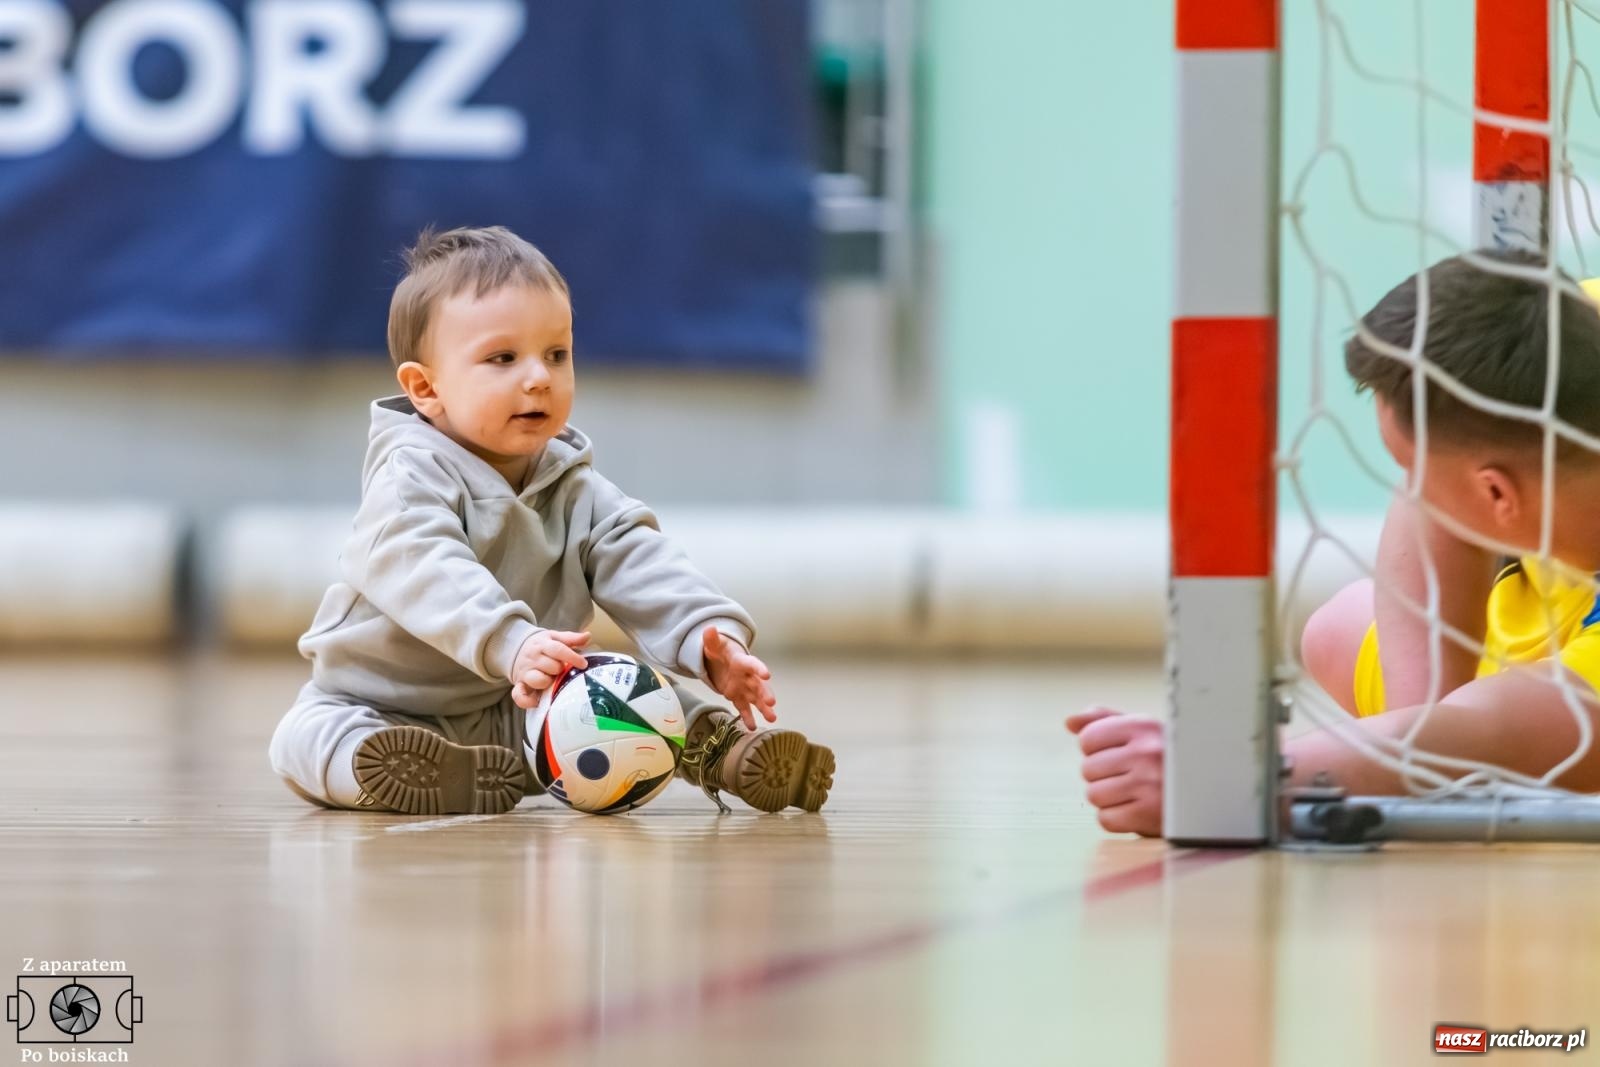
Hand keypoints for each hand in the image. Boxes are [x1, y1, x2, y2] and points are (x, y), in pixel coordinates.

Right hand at [510, 630, 589, 709]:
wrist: (515, 649)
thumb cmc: (541, 646)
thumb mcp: (554, 637)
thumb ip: (571, 638)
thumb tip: (587, 636)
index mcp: (542, 645)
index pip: (558, 650)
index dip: (572, 657)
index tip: (583, 664)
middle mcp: (532, 659)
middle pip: (551, 666)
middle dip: (561, 670)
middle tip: (563, 670)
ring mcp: (525, 673)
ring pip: (537, 680)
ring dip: (548, 682)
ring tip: (552, 681)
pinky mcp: (519, 685)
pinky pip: (519, 696)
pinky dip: (527, 701)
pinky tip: (537, 702)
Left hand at [703, 625, 776, 729]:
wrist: (721, 662)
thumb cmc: (721, 651)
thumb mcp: (714, 645)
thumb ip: (711, 639)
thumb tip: (709, 628)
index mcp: (742, 662)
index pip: (752, 664)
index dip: (759, 668)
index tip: (767, 674)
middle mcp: (747, 676)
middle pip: (758, 685)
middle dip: (765, 693)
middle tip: (772, 702)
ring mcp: (744, 689)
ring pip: (756, 699)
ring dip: (763, 708)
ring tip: (772, 718)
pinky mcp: (738, 698)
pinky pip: (744, 709)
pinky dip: (748, 718)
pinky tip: (752, 728)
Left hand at [1065, 706, 1164, 836]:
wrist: (1219, 791)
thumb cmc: (1172, 759)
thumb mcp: (1145, 731)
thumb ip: (1105, 721)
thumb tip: (1069, 722)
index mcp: (1142, 726)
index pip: (1088, 739)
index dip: (1098, 750)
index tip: (1121, 755)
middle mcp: (1145, 752)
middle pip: (1088, 769)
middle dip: (1104, 776)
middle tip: (1133, 778)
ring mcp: (1147, 784)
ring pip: (1094, 795)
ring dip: (1110, 799)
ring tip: (1136, 794)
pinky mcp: (1149, 815)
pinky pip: (1106, 820)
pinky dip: (1118, 820)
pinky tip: (1139, 811)